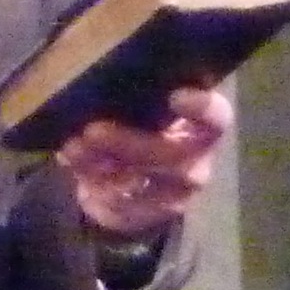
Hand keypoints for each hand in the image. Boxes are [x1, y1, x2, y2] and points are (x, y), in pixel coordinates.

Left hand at [57, 85, 233, 236]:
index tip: (176, 96)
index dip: (202, 108)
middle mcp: (197, 158)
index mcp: (199, 123)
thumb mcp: (138, 103)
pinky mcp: (151, 213)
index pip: (216, 117)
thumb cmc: (136, 121)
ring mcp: (178, 191)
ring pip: (145, 182)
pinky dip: (93, 181)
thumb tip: (95, 76)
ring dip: (103, 164)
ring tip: (73, 147)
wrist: (130, 174)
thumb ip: (131, 93)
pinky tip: (73, 163)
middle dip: (130, 143)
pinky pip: (124, 203)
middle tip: (93, 130)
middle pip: (174, 155)